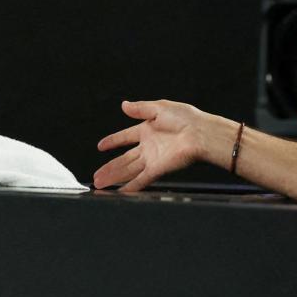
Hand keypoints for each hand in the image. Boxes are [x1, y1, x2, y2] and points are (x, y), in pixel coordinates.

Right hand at [93, 99, 216, 192]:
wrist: (200, 132)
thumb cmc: (186, 118)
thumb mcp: (159, 108)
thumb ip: (140, 109)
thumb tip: (124, 105)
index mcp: (147, 130)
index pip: (125, 137)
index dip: (113, 141)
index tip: (101, 146)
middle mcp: (148, 146)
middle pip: (124, 159)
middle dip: (109, 168)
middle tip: (96, 176)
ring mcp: (152, 158)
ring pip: (128, 170)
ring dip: (114, 178)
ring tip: (100, 184)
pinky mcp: (158, 168)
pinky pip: (142, 179)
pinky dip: (131, 186)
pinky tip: (120, 191)